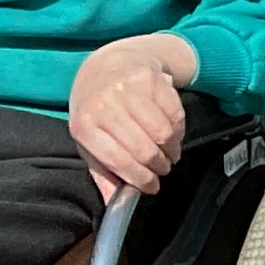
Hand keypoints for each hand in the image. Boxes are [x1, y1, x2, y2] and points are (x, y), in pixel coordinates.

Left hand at [66, 31, 199, 196]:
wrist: (107, 64)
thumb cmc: (96, 108)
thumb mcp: (88, 139)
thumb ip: (101, 170)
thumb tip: (114, 201)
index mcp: (85, 126)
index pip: (119, 161)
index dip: (140, 178)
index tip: (152, 187)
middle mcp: (106, 105)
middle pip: (144, 148)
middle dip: (158, 166)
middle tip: (162, 171)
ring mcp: (130, 90)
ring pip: (163, 132)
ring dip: (171, 150)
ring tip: (169, 155)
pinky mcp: (152, 79)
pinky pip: (175, 113)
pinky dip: (179, 131)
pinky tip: (173, 136)